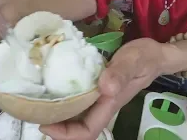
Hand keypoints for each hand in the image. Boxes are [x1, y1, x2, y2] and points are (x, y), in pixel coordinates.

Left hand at [39, 38, 165, 139]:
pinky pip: (77, 98)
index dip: (65, 134)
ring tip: (37, 99)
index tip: (44, 122)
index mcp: (110, 103)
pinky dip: (63, 97)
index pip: (87, 131)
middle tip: (32, 109)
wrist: (154, 54)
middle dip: (55, 124)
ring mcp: (99, 96)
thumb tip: (104, 88)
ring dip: (56, 111)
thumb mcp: (134, 60)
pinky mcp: (96, 85)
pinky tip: (51, 84)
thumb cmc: (145, 57)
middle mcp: (102, 104)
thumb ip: (121, 73)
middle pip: (76, 126)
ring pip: (75, 113)